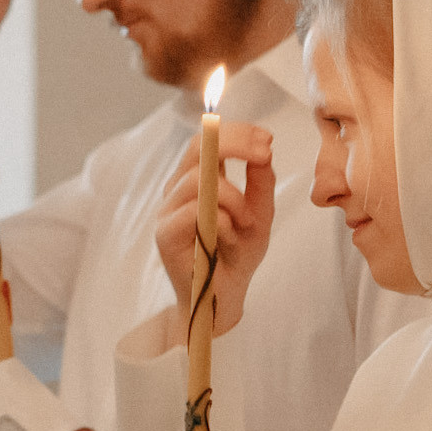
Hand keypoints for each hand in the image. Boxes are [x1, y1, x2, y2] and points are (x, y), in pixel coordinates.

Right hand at [155, 123, 274, 341]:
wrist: (222, 298)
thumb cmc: (236, 256)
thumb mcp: (260, 213)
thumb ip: (260, 182)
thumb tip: (264, 148)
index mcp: (199, 180)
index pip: (210, 140)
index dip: (237, 132)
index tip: (267, 139)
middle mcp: (179, 190)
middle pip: (198, 147)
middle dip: (236, 144)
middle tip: (264, 154)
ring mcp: (168, 211)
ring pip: (198, 180)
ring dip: (233, 196)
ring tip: (247, 221)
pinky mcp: (165, 234)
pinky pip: (193, 213)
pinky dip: (221, 222)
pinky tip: (231, 238)